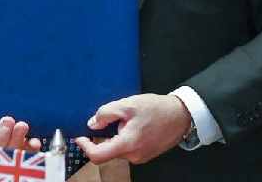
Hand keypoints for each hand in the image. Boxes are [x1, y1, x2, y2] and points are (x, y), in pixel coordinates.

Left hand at [75, 93, 191, 164]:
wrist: (181, 115)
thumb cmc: (156, 109)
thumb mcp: (127, 104)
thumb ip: (106, 114)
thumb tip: (92, 124)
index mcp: (127, 144)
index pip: (97, 155)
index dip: (85, 146)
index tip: (80, 137)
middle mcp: (133, 155)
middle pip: (107, 151)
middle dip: (102, 136)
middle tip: (106, 119)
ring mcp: (140, 157)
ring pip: (117, 149)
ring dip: (114, 136)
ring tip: (125, 119)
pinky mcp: (145, 155)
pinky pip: (127, 148)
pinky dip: (123, 138)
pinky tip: (132, 125)